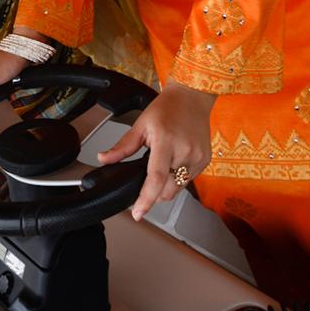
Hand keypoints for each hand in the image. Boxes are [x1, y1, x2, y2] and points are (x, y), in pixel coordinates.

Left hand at [96, 83, 215, 220]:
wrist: (192, 97)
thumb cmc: (167, 108)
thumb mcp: (141, 124)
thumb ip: (123, 146)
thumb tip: (104, 159)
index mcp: (166, 141)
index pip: (156, 178)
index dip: (146, 199)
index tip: (138, 212)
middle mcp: (185, 151)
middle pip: (167, 190)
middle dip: (154, 193)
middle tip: (147, 177)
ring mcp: (198, 157)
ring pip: (178, 188)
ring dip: (167, 186)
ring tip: (163, 164)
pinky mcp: (205, 160)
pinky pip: (188, 180)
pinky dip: (178, 178)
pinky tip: (175, 161)